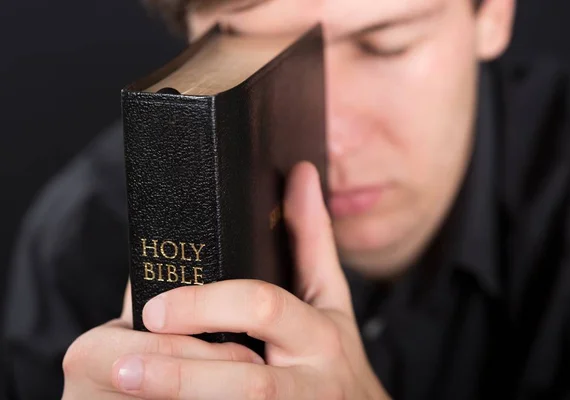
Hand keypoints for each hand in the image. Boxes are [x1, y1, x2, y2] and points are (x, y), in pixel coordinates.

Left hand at [62, 162, 389, 398]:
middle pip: (247, 381)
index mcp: (319, 333)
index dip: (206, 305)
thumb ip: (312, 238)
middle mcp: (312, 381)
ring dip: (181, 396)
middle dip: (182, 373)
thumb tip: (301, 174)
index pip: (262, 308)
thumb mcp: (328, 296)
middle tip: (123, 364)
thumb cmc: (335, 355)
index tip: (152, 308)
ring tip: (127, 383)